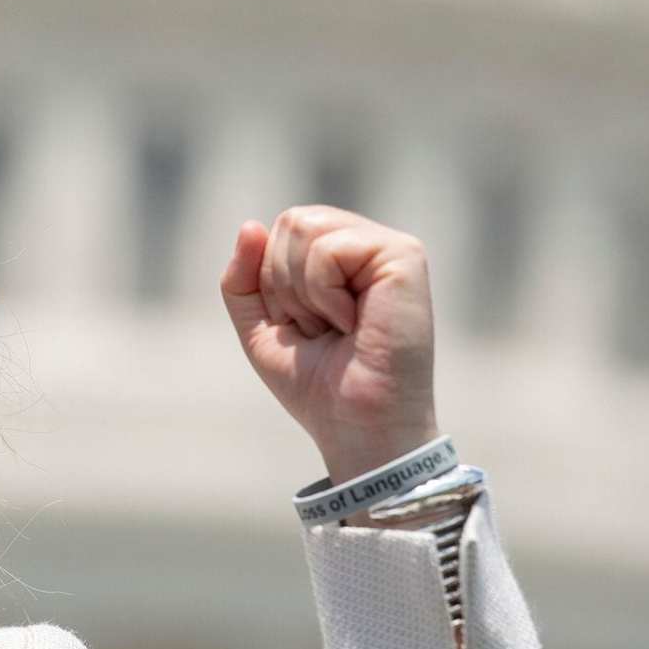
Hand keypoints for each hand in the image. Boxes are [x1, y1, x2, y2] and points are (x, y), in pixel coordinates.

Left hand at [219, 206, 439, 485]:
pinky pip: (329, 250)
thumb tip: (249, 225)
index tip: (302, 328)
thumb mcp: (260, 327)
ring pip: (304, 228)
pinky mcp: (405, 255)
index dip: (270, 283)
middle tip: (320, 328)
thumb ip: (243, 278)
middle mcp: (366, 244)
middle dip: (283, 286)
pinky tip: (353, 323)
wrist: (355, 426)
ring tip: (337, 325)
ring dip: (303, 292)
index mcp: (338, 257)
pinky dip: (324, 295)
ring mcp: (388, 247)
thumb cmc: (316, 384)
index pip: (278, 232)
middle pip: (289, 223)